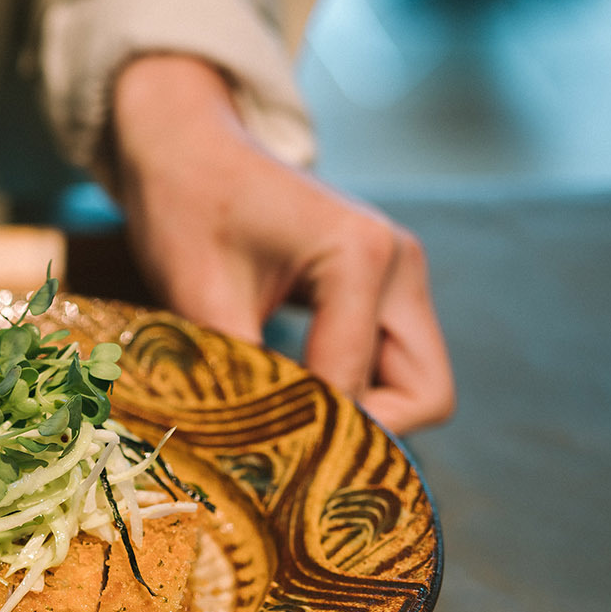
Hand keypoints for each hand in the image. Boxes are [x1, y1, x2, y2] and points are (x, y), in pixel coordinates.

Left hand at [108, 53, 454, 433]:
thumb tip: (259, 457)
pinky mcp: (383, 282)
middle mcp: (400, 262)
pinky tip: (290, 394)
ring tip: (284, 420)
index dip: (313, 434)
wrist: (185, 146)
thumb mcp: (199, 298)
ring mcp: (399, 271)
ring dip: (359, 409)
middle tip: (291, 449)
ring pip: (413, 381)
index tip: (260, 465)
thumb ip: (241, 375)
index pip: (360, 386)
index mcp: (363, 257)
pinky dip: (350, 384)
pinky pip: (387, 358)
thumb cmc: (185, 207)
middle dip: (365, 430)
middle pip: (426, 393)